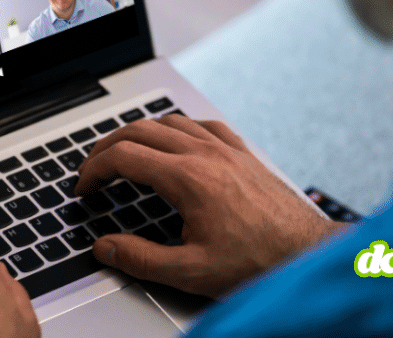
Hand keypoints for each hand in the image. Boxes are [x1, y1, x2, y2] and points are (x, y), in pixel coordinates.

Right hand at [75, 114, 339, 297]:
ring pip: (169, 121)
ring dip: (138, 133)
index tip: (84, 187)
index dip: (94, 170)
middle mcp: (205, 154)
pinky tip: (175, 141)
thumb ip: (140, 259)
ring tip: (123, 152)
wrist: (308, 255)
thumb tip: (105, 247)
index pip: (123, 157)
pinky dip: (177, 128)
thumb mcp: (190, 271)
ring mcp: (226, 150)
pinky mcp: (243, 153)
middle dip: (107, 147)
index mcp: (188, 178)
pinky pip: (202, 125)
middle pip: (139, 131)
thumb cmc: (259, 261)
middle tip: (92, 168)